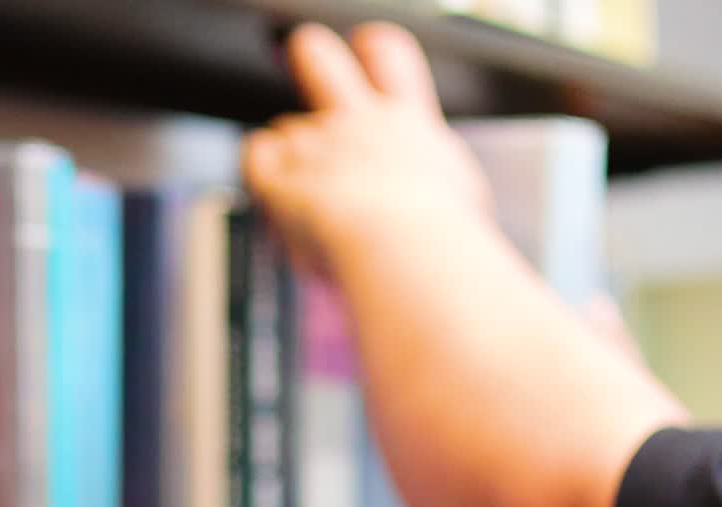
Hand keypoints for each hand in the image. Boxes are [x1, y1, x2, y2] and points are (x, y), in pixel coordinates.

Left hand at [244, 23, 491, 275]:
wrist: (403, 245)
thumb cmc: (438, 232)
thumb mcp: (462, 191)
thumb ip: (433, 173)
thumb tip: (431, 183)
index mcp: (406, 122)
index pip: (390, 58)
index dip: (375, 48)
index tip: (368, 46)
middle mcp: (356, 123)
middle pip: (322, 60)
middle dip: (311, 52)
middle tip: (306, 49)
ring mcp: (315, 146)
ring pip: (288, 129)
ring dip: (291, 155)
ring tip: (311, 192)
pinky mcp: (281, 178)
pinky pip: (259, 154)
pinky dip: (261, 164)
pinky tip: (274, 185)